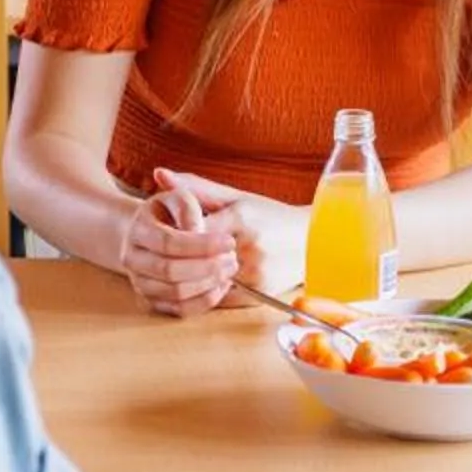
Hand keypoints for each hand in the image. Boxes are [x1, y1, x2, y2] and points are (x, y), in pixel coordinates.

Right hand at [120, 176, 236, 316]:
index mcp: (137, 230)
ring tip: (230, 269)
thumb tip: (199, 231)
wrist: (148, 234)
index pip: (169, 242)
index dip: (202, 245)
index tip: (229, 241)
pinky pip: (179, 310)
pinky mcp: (151, 302)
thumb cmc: (169, 213)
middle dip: (207, 267)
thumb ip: (188, 208)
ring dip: (208, 284)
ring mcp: (140, 283)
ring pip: (175, 293)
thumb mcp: (177, 198)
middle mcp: (132, 259)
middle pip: (170, 271)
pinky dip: (204, 301)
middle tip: (233, 258)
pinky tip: (221, 285)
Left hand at [151, 169, 303, 303]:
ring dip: (193, 276)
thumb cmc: (270, 216)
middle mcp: (249, 245)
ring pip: (206, 280)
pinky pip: (220, 297)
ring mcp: (255, 271)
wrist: (313, 242)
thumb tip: (158, 174)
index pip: (192, 230)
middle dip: (181, 257)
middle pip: (198, 258)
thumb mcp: (235, 196)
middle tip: (169, 254)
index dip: (176, 235)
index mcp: (241, 217)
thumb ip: (195, 187)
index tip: (169, 234)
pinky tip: (205, 281)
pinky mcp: (259, 292)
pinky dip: (209, 291)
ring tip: (185, 267)